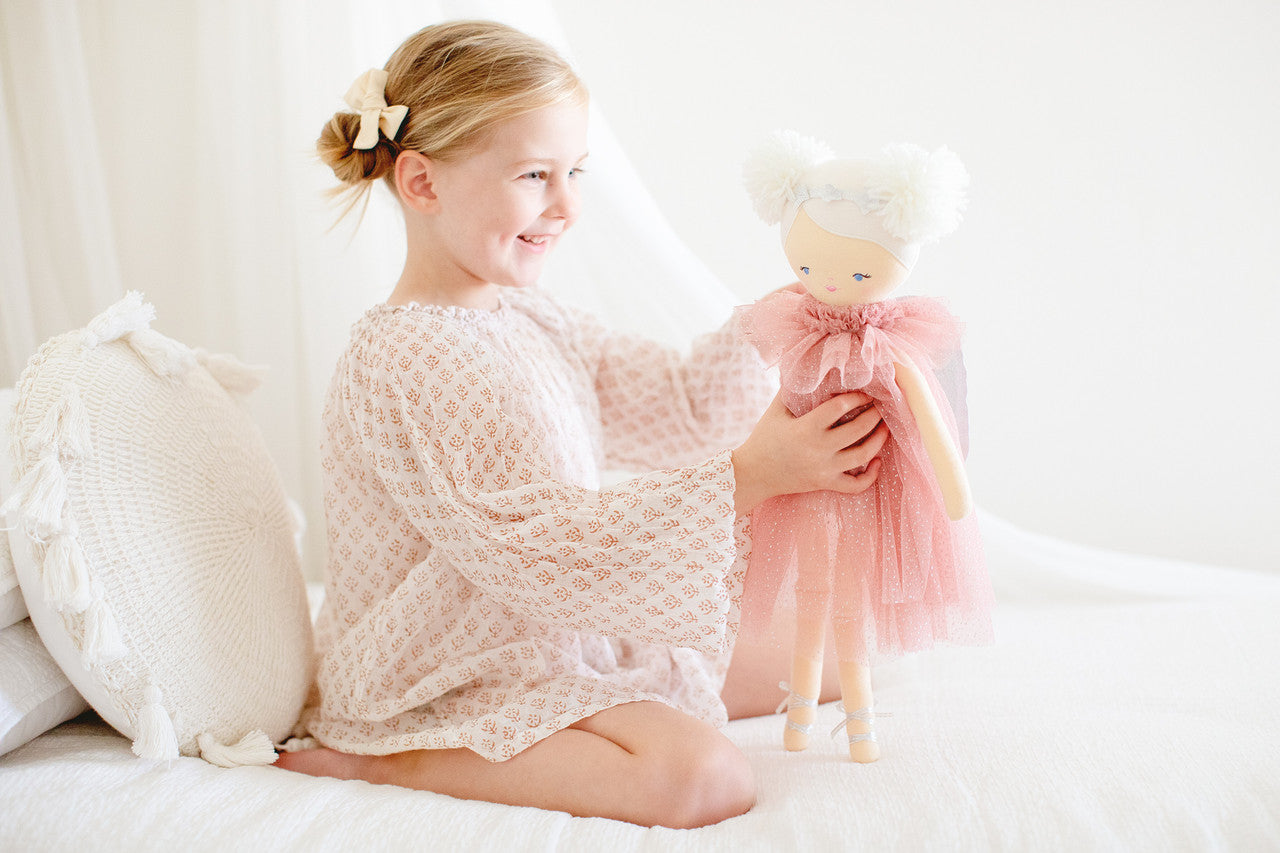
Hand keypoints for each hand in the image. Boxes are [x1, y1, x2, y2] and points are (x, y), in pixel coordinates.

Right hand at [731, 391, 888, 514]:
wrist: (753, 474)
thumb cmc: (764, 438)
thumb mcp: (775, 410)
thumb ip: (791, 389)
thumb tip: (805, 367)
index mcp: (806, 428)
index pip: (840, 407)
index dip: (857, 397)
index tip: (865, 392)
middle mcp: (819, 449)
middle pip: (859, 429)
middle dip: (874, 415)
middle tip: (880, 406)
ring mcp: (824, 469)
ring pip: (863, 455)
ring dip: (879, 440)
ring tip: (885, 428)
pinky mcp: (826, 484)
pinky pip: (856, 486)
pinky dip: (871, 476)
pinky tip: (876, 462)